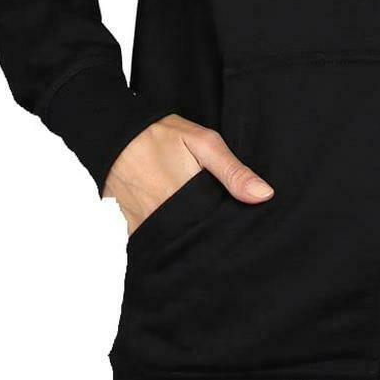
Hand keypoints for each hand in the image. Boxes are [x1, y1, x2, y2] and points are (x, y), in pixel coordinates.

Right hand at [102, 113, 273, 235]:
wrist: (114, 136)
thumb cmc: (160, 135)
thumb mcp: (203, 143)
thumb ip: (233, 171)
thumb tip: (264, 195)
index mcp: (191, 200)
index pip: (220, 228)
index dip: (232, 229)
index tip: (244, 228)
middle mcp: (168, 219)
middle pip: (199, 239)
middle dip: (213, 237)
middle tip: (224, 229)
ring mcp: (148, 227)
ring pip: (178, 244)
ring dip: (190, 239)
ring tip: (202, 227)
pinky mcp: (133, 230)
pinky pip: (155, 244)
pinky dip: (168, 240)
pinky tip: (178, 230)